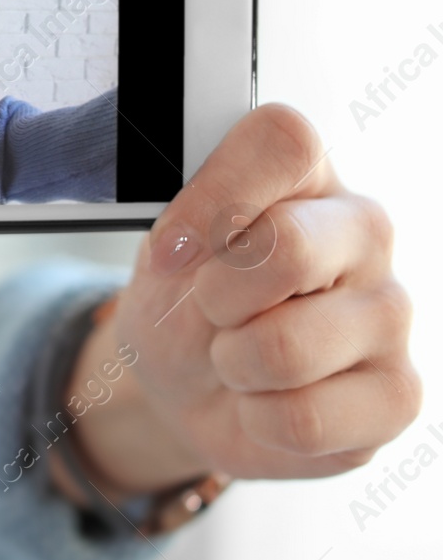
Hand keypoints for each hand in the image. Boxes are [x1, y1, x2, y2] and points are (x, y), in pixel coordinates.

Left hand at [61, 103, 420, 501]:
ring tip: (235, 356)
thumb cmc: (182, 299)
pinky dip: (256, 419)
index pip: (284, 140)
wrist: (188, 383)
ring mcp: (390, 312)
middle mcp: (363, 231)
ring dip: (230, 363)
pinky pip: (304, 419)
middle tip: (207, 308)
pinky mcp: (398, 394)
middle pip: (289, 246)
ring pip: (287, 348)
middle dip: (215, 296)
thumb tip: (189, 242)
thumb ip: (185, 225)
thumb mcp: (161, 251)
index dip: (213, 199)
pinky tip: (264, 398)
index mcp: (306, 175)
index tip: (172, 250)